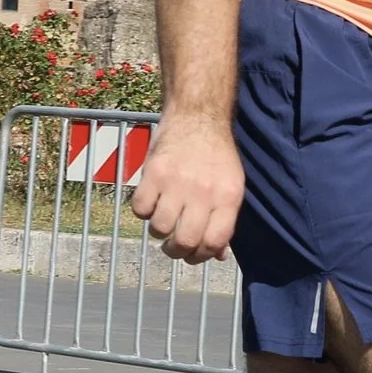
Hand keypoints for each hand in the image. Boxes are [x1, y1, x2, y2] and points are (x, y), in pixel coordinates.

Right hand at [128, 115, 246, 262]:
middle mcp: (204, 192)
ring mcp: (177, 182)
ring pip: (160, 228)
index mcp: (228, 198)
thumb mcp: (231, 187)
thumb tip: (217, 255)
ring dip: (159, 231)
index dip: (201, 256)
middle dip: (177, 251)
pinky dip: (143, 211)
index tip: (192, 255)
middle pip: (186, 240)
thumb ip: (225, 221)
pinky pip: (140, 209)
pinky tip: (152, 200)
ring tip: (163, 218)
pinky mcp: (153, 172)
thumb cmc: (217, 156)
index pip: (214, 242)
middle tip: (173, 246)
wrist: (198, 116)